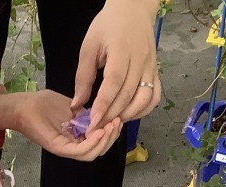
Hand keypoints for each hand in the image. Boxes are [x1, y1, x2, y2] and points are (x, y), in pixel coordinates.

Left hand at [12, 90, 122, 161]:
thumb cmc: (43, 104)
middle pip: (98, 150)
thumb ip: (86, 114)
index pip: (99, 141)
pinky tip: (100, 130)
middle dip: (112, 137)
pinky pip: (79, 151)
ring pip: (91, 153)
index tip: (118, 118)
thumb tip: (102, 114)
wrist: (24, 105)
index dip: (111, 132)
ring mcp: (64, 148)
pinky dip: (92, 143)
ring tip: (111, 125)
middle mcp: (71, 146)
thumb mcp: (72, 106)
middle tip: (117, 122)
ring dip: (105, 141)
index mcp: (76, 137)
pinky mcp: (57, 147)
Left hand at [72, 0, 160, 131]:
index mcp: (122, 51)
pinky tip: (128, 115)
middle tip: (96, 129)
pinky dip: (143, 110)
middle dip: (112, 115)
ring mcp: (151, 67)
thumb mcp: (88, 48)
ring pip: (145, 99)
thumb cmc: (107, 27)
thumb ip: (83, 77)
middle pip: (128, 95)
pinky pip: (155, 96)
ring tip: (110, 123)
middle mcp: (141, 61)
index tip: (93, 121)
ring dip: (128, 115)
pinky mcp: (156, 72)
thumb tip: (77, 105)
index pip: (114, 83)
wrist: (132, 10)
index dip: (104, 104)